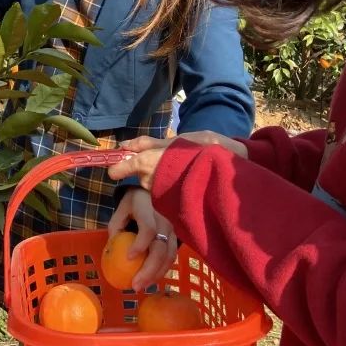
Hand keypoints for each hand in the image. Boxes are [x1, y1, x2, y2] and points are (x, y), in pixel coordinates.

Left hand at [107, 188, 176, 291]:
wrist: (153, 192)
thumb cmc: (133, 204)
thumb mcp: (120, 210)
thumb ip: (116, 228)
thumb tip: (111, 251)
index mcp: (148, 210)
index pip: (148, 229)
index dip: (140, 244)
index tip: (129, 258)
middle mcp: (164, 221)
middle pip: (160, 248)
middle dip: (148, 270)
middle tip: (135, 285)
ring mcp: (172, 230)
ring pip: (169, 256)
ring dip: (156, 274)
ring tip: (142, 286)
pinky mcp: (175, 238)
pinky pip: (171, 257)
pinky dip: (162, 270)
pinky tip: (151, 280)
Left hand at [108, 132, 247, 189]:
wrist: (227, 173)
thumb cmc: (201, 150)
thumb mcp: (174, 140)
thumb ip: (147, 144)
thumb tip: (124, 145)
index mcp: (147, 162)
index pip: (121, 168)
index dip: (118, 167)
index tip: (118, 167)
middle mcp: (150, 181)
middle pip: (139, 174)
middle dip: (147, 167)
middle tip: (168, 158)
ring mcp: (161, 194)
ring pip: (151, 183)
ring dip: (159, 176)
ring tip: (180, 167)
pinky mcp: (171, 204)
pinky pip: (164, 192)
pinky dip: (169, 185)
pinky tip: (184, 178)